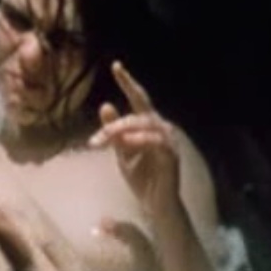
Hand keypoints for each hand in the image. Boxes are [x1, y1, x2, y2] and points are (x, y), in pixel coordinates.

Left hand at [88, 61, 181, 216]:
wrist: (155, 205)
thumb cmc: (141, 177)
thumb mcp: (121, 151)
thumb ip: (114, 131)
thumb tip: (105, 105)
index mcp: (148, 126)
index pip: (138, 99)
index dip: (128, 82)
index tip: (116, 65)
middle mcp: (161, 129)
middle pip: (139, 112)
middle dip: (117, 122)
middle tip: (99, 135)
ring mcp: (168, 142)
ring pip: (147, 124)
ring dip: (124, 129)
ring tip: (108, 138)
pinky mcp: (171, 157)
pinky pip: (157, 142)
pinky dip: (141, 139)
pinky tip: (127, 142)